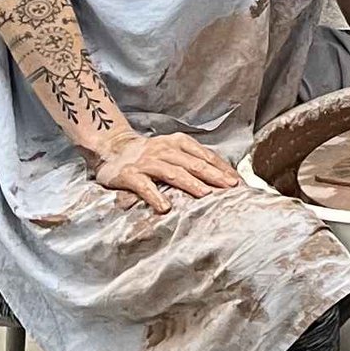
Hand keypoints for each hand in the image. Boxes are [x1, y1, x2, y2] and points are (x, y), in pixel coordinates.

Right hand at [95, 131, 239, 212]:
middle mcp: (164, 150)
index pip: (204, 155)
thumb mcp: (173, 150)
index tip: (236, 180)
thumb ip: (192, 160)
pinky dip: (155, 196)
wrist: (113, 148)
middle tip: (230, 187)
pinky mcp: (130, 174)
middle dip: (213, 175)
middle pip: (193, 163)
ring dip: (191, 183)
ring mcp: (147, 162)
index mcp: (178, 143)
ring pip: (172, 173)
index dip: (221, 167)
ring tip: (206, 194)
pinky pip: (144, 186)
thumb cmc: (150, 153)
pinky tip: (165, 208)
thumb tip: (221, 176)